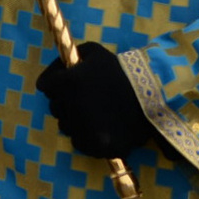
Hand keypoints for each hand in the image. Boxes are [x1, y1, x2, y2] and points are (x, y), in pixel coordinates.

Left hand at [34, 43, 147, 160]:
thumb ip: (68, 58)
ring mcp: (84, 130)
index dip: (56, 82)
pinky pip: (79, 143)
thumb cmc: (121, 69)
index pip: (45, 85)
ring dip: (74, 120)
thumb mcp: (93, 52)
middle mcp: (71, 108)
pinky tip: (101, 126)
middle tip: (86, 97)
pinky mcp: (96, 147)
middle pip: (54, 107)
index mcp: (67, 83)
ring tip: (95, 112)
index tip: (68, 83)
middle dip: (65, 101)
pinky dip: (86, 136)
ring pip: (65, 126)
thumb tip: (53, 73)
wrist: (153, 94)